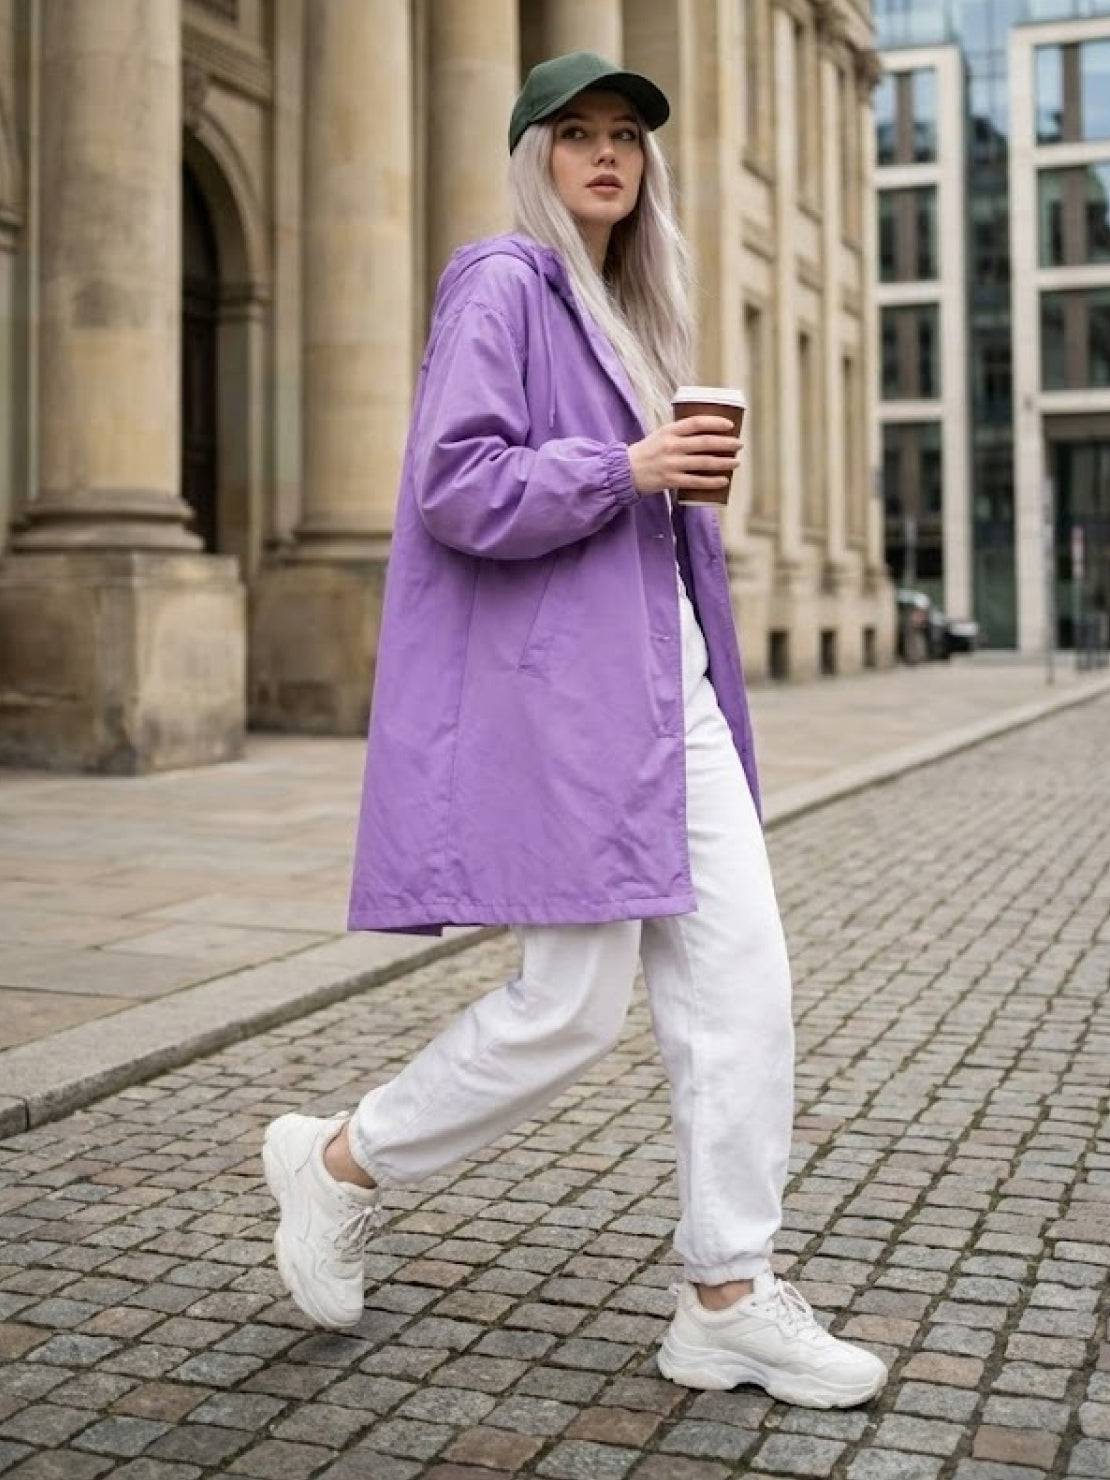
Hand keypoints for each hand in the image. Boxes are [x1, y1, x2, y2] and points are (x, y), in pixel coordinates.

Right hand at [628, 415, 742, 495]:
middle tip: (739, 445)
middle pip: (705, 443)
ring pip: (704, 462)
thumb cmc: (647, 452)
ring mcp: (671, 464)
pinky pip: (696, 481)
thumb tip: (707, 431)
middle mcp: (671, 446)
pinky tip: (723, 480)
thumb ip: (680, 432)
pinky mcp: (670, 480)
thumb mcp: (660, 435)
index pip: (696, 423)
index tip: (730, 425)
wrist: (625, 472)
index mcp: (669, 431)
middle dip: (726, 444)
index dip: (715, 423)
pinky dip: (712, 481)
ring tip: (736, 462)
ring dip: (724, 462)